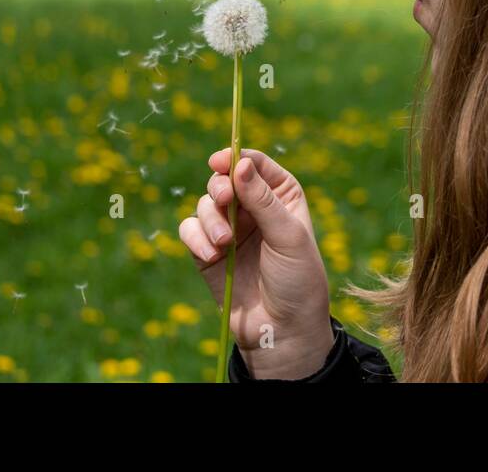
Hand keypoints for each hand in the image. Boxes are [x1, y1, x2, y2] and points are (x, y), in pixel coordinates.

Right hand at [178, 147, 334, 378]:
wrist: (281, 330)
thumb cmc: (297, 280)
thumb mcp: (288, 236)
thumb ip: (263, 200)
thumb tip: (240, 163)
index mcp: (281, 196)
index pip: (255, 164)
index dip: (236, 158)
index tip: (220, 161)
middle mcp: (254, 208)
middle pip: (224, 179)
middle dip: (219, 187)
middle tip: (223, 200)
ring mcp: (229, 229)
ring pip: (205, 204)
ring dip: (210, 219)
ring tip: (224, 244)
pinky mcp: (208, 252)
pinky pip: (190, 230)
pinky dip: (196, 238)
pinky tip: (211, 256)